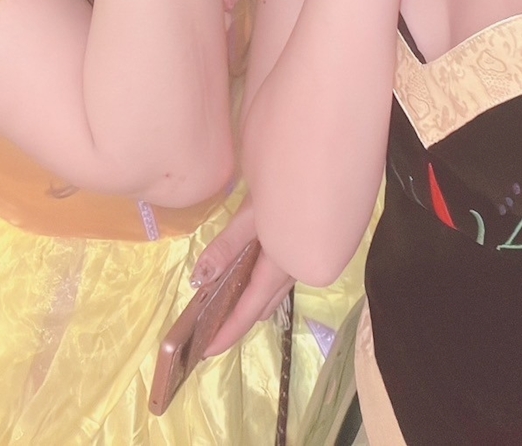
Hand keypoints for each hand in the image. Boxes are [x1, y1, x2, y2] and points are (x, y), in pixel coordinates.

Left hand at [190, 199, 293, 355]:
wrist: (322, 169)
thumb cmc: (285, 188)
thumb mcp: (250, 216)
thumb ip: (226, 247)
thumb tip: (199, 279)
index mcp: (279, 267)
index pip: (249, 311)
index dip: (228, 332)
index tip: (207, 351)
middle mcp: (293, 271)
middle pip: (262, 306)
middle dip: (237, 319)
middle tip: (209, 325)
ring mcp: (301, 260)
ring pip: (272, 292)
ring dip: (250, 301)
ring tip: (223, 303)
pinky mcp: (304, 248)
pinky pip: (280, 278)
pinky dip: (260, 284)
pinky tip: (249, 272)